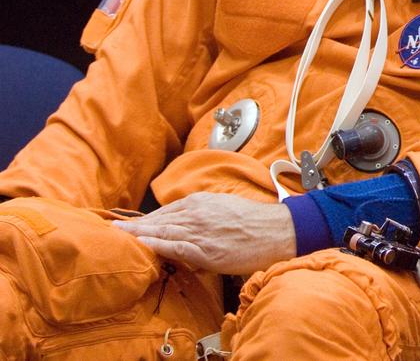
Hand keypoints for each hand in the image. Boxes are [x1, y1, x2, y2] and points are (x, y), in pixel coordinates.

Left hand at [114, 192, 295, 275]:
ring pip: (162, 231)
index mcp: (201, 201)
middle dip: (133, 225)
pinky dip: (156, 244)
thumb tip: (188, 224)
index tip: (127, 223)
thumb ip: (204, 213)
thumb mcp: (225, 208)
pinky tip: (141, 244)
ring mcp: (200, 232)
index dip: (144, 218)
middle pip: (158, 220)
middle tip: (110, 227)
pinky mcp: (205, 249)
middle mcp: (197, 213)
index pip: (165, 211)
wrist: (276, 231)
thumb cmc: (255, 221)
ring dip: (137, 234)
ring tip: (116, 236)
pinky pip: (175, 246)